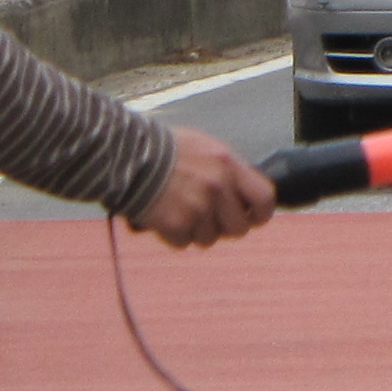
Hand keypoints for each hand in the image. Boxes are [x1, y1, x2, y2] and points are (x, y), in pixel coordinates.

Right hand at [134, 128, 275, 248]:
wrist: (127, 155)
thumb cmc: (164, 149)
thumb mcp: (205, 148)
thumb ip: (228, 171)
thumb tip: (244, 194)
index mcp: (228, 165)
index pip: (264, 198)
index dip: (260, 214)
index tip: (252, 219)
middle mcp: (218, 187)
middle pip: (238, 228)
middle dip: (224, 228)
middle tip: (207, 219)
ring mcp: (198, 207)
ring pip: (209, 238)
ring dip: (195, 231)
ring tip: (178, 209)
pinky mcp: (176, 224)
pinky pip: (184, 243)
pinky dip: (173, 235)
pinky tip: (163, 215)